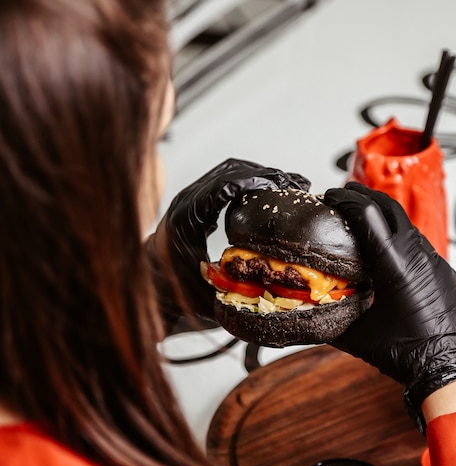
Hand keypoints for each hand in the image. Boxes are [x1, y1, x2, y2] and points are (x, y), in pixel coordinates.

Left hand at [147, 158, 309, 330]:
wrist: (150, 286)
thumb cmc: (174, 292)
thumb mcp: (207, 294)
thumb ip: (235, 287)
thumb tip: (270, 281)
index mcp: (186, 220)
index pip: (223, 186)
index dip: (255, 181)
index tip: (283, 185)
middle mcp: (187, 202)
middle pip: (229, 171)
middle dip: (266, 174)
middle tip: (295, 184)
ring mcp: (191, 198)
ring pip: (229, 171)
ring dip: (260, 174)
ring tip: (289, 185)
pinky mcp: (197, 200)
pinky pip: (226, 180)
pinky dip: (250, 181)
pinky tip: (270, 191)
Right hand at [324, 182, 455, 430]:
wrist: (452, 369)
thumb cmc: (412, 354)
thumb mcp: (360, 336)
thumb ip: (331, 321)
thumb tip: (308, 315)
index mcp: (395, 267)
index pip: (368, 215)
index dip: (346, 200)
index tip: (331, 196)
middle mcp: (418, 257)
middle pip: (389, 208)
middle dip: (364, 196)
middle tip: (344, 194)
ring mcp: (434, 261)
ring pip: (406, 224)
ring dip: (382, 215)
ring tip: (361, 219)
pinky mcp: (443, 270)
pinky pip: (418, 242)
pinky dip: (398, 235)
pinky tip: (386, 249)